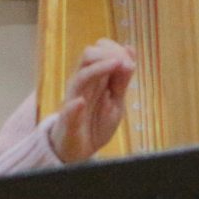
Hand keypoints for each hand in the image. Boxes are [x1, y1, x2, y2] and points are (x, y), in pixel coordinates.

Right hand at [49, 39, 134, 163]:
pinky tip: (81, 102)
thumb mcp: (117, 100)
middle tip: (126, 62)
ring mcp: (74, 100)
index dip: (115, 49)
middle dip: (109, 53)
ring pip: (80, 76)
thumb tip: (130, 49)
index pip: (99, 50)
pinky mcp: (68, 120)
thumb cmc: (97, 122)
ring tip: (117, 65)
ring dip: (99, 69)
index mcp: (94, 78)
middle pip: (88, 55)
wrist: (80, 150)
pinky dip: (74, 106)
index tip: (130, 58)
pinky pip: (68, 110)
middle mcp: (82, 83)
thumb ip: (123, 79)